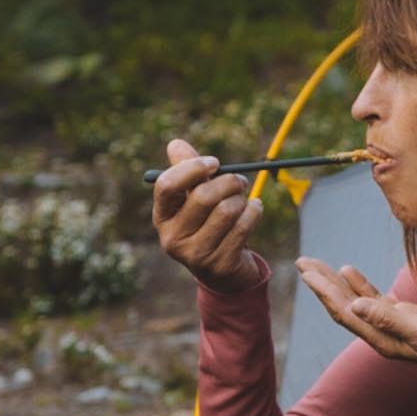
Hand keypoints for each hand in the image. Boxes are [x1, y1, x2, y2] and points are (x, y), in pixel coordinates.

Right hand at [151, 136, 264, 286]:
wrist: (224, 270)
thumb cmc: (208, 223)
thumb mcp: (194, 198)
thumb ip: (187, 170)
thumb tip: (175, 144)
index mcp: (162, 217)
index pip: (167, 186)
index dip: (192, 168)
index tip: (214, 162)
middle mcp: (172, 239)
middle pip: (203, 196)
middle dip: (229, 182)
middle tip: (240, 180)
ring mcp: (195, 255)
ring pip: (227, 210)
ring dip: (242, 199)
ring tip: (243, 200)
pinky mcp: (220, 265)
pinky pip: (244, 226)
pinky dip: (254, 211)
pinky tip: (254, 209)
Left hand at [297, 259, 416, 388]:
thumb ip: (389, 319)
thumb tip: (355, 306)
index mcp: (381, 337)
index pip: (344, 311)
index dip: (324, 291)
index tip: (306, 271)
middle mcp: (380, 333)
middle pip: (343, 305)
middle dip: (322, 283)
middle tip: (303, 262)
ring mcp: (392, 325)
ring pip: (355, 300)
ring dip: (336, 283)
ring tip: (317, 265)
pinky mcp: (404, 317)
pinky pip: (374, 299)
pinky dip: (360, 285)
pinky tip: (350, 272)